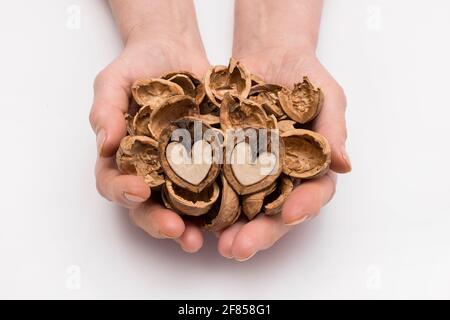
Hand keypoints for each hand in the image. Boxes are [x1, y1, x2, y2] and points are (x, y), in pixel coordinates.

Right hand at [89, 29, 208, 252]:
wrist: (175, 52)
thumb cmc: (138, 65)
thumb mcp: (114, 80)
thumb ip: (105, 109)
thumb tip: (105, 144)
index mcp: (122, 158)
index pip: (114, 183)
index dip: (122, 192)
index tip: (137, 191)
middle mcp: (151, 171)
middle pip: (149, 207)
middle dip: (159, 222)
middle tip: (176, 230)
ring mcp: (181, 170)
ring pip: (183, 206)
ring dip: (192, 224)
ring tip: (204, 237)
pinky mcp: (210, 162)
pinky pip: (216, 185)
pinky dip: (224, 199)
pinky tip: (236, 209)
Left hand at [217, 47, 350, 260]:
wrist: (269, 56)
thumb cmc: (305, 76)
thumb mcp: (326, 96)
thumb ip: (334, 128)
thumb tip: (345, 165)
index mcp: (309, 169)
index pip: (312, 194)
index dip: (304, 206)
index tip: (292, 214)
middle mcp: (279, 178)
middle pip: (273, 213)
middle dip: (259, 232)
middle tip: (240, 248)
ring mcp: (249, 171)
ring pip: (241, 206)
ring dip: (228, 227)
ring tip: (215, 242)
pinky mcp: (222, 160)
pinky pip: (212, 180)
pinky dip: (203, 196)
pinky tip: (189, 210)